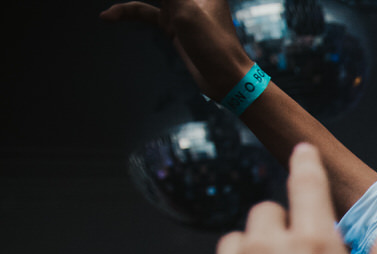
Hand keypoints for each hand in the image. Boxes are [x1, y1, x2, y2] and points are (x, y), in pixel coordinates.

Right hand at [102, 0, 251, 97]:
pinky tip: (107, 17)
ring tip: (111, 12)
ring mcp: (180, 7)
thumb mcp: (186, 10)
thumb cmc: (212, 43)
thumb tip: (167, 0)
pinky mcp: (172, 23)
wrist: (225, 78)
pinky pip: (143, 12)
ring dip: (130, 3)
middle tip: (157, 16)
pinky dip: (126, 13)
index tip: (161, 15)